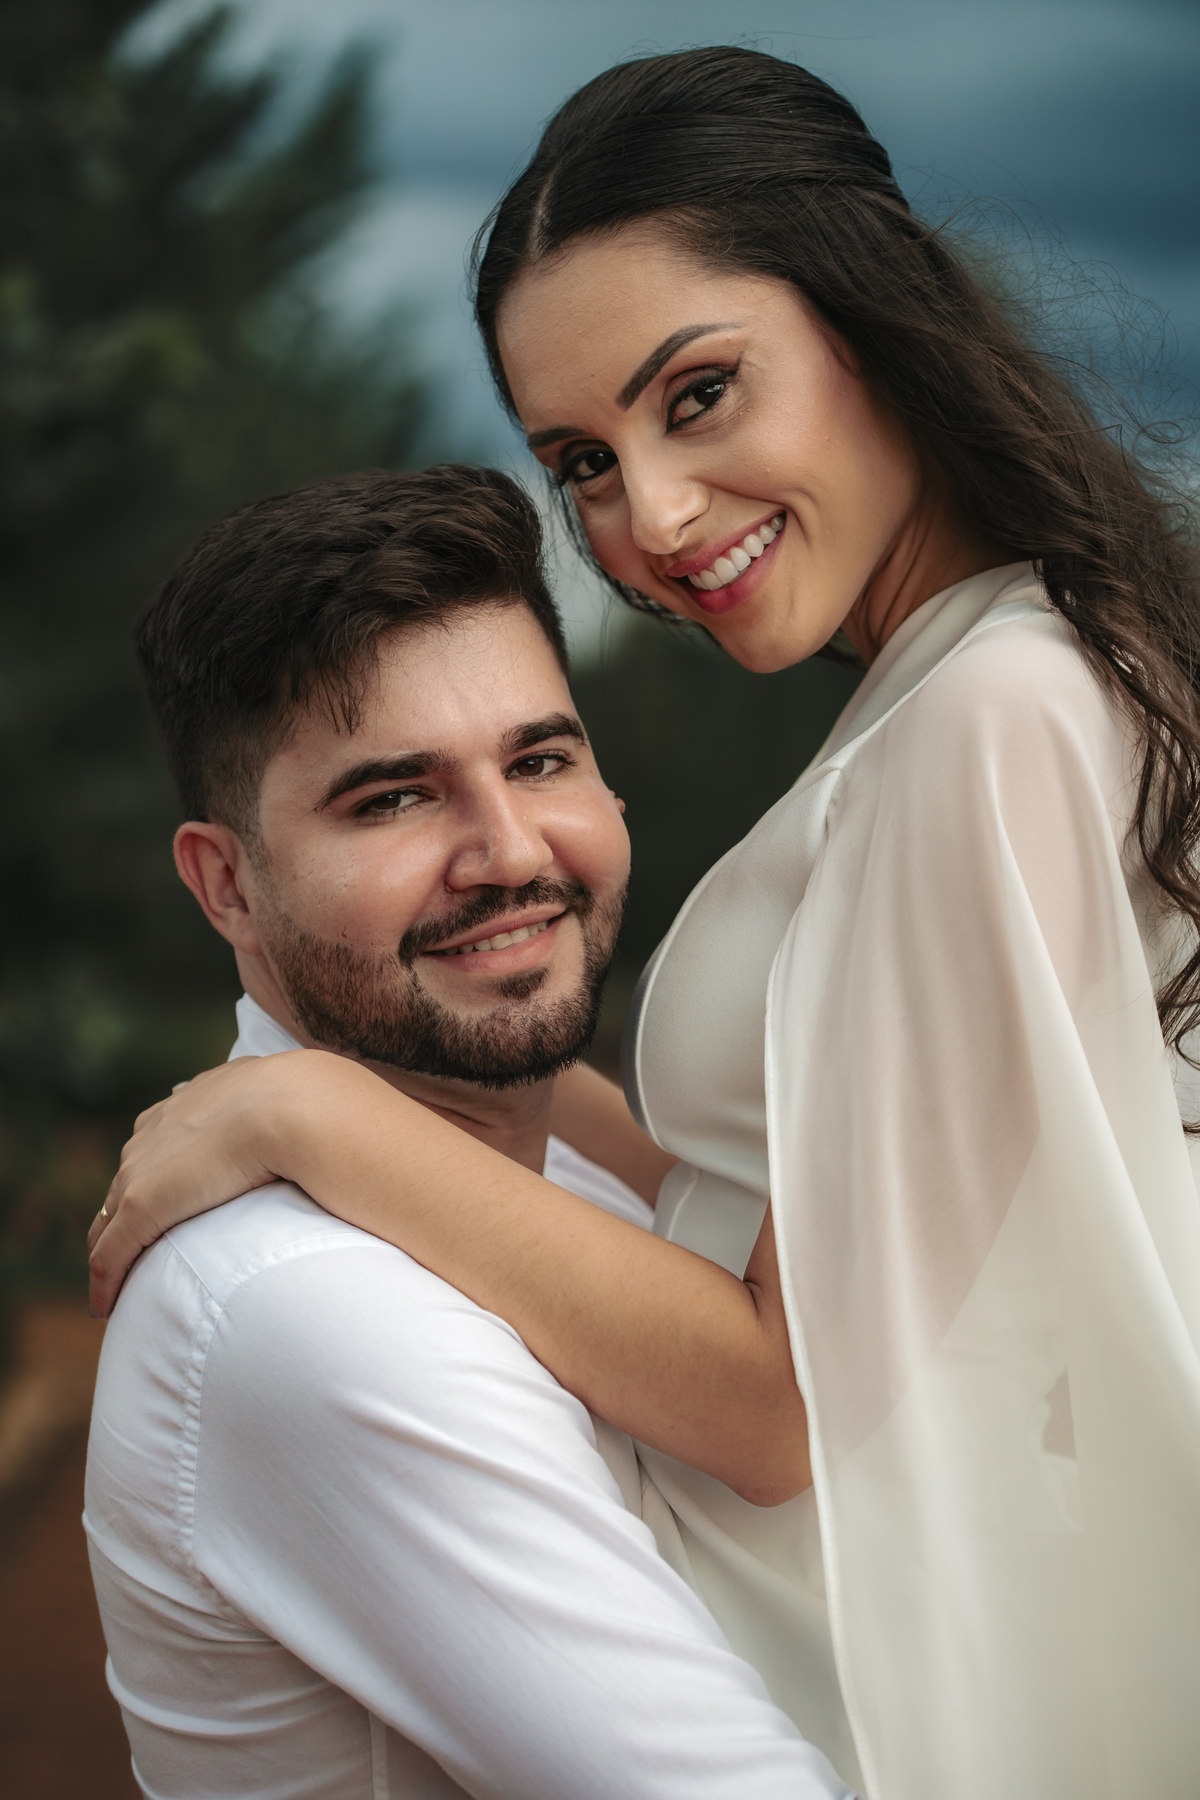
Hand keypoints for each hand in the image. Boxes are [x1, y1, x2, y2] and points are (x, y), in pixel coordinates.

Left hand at [87, 1051, 319, 1317]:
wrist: (299, 1107)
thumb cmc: (316, 1105)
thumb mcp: (296, 1100)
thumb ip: (289, 1110)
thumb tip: (322, 1118)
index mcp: (193, 1103)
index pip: (160, 1143)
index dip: (161, 1176)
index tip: (170, 1202)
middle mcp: (157, 1129)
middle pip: (125, 1179)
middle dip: (125, 1215)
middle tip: (136, 1252)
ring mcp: (144, 1168)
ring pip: (109, 1219)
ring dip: (111, 1251)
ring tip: (119, 1284)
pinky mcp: (141, 1205)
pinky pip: (109, 1253)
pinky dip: (104, 1281)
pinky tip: (105, 1306)